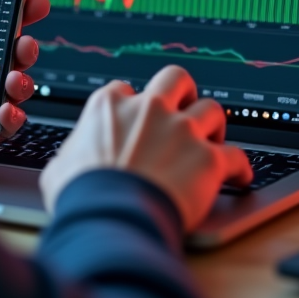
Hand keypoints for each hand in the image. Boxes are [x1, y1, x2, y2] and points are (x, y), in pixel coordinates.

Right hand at [40, 66, 252, 232]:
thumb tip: (66, 164)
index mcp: (111, 106)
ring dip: (213, 126)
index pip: (126, 90)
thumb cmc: (81, 196)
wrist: (110, 219)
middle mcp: (149, 109)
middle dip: (183, 92)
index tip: (137, 121)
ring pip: (212, 109)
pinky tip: (238, 176)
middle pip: (176, 78)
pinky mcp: (207, 159)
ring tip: (213, 141)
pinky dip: (239, 167)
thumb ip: (71, 155)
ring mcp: (181, 130)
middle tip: (184, 109)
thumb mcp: (59, 169)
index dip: (132, 106)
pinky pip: (236, 155)